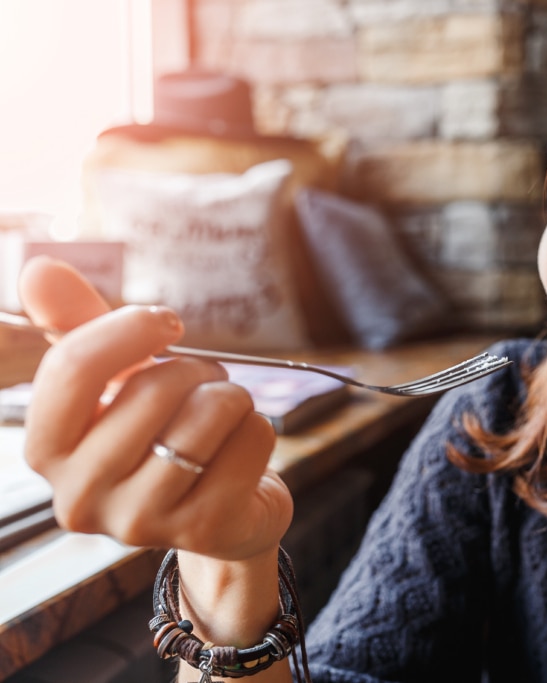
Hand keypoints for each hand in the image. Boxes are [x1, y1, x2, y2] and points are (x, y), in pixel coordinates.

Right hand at [19, 256, 293, 560]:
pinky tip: (241, 452)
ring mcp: (140, 520)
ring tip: (222, 417)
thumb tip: (39, 267)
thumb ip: (78, 324)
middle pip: (153, 390)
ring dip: (232, 397)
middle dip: (195, 370)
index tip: (169, 323)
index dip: (130, 329)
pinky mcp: (202, 529)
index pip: (73, 369)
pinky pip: (252, 439)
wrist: (222, 511)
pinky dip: (258, 429)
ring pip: (210, 413)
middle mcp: (80, 495)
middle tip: (203, 384)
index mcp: (47, 450)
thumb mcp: (118, 379)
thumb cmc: (162, 434)